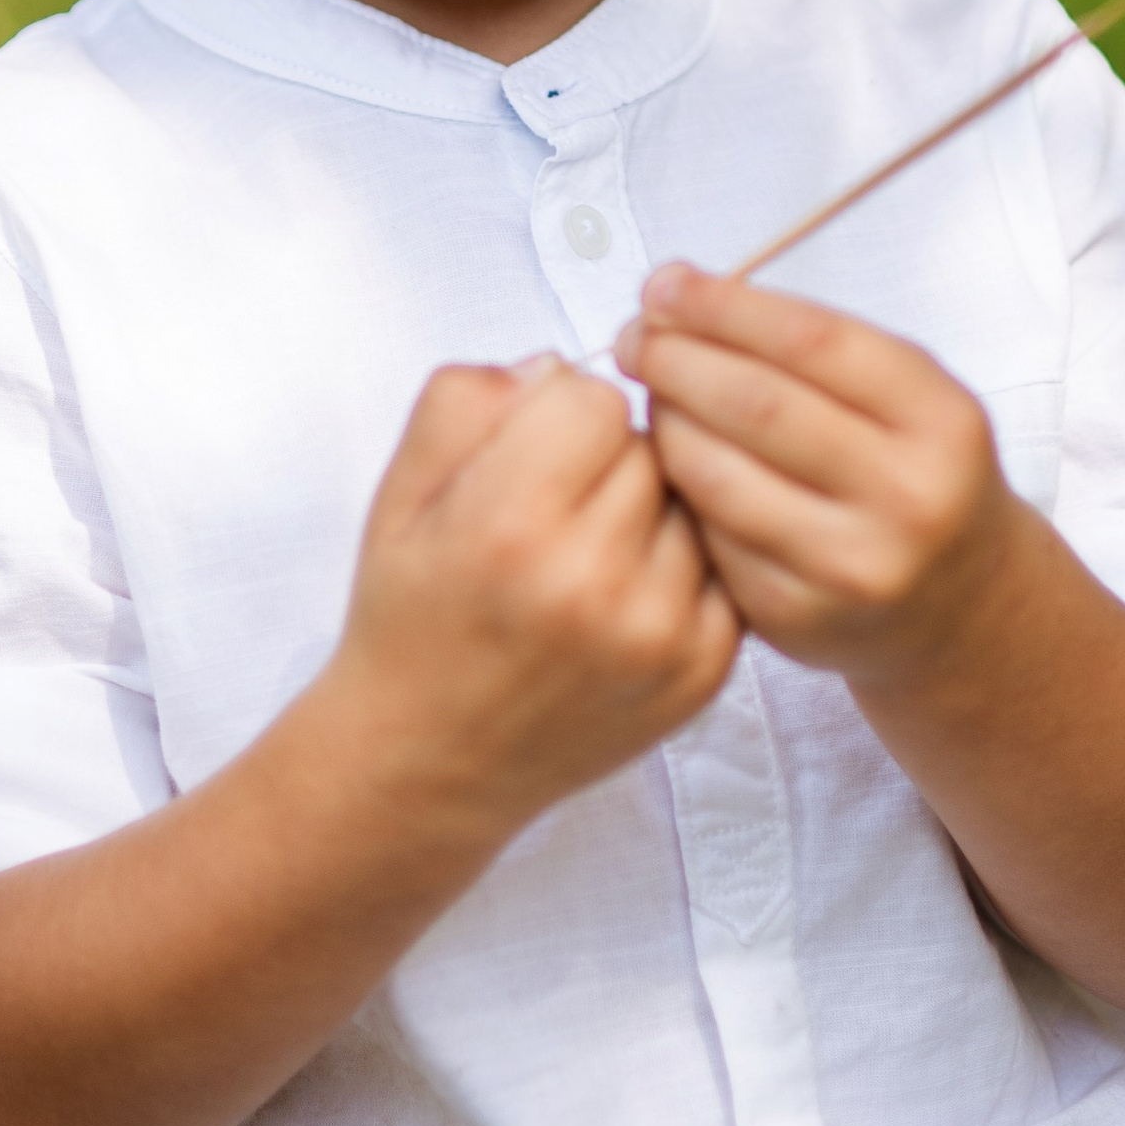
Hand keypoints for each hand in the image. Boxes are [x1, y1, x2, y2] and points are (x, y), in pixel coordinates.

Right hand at [328, 355, 740, 840]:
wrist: (428, 760)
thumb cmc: (413, 614)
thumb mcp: (401, 490)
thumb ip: (470, 397)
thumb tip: (560, 365)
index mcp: (509, 523)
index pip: (595, 399)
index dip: (562, 415)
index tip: (534, 455)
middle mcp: (592, 582)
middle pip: (652, 446)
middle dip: (609, 459)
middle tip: (560, 508)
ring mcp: (658, 636)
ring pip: (696, 500)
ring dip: (653, 510)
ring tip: (592, 554)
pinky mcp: (702, 673)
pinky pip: (723, 565)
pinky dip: (684, 567)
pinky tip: (625, 596)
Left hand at [617, 266, 1030, 696]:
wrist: (961, 604)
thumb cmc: (914, 471)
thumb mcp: (907, 395)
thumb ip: (812, 343)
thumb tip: (681, 298)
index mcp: (940, 420)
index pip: (812, 341)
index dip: (723, 306)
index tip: (665, 284)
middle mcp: (906, 497)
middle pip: (756, 405)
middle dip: (675, 359)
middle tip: (636, 338)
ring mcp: (851, 565)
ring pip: (717, 476)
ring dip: (665, 423)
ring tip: (655, 395)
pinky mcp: (798, 617)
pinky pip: (710, 537)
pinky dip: (679, 489)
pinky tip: (676, 462)